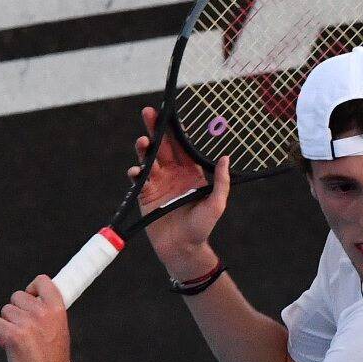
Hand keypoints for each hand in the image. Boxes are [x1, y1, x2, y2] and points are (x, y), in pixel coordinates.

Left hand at [0, 276, 71, 361]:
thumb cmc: (54, 356)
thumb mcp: (60, 327)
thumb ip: (46, 311)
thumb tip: (28, 300)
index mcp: (57, 308)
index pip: (42, 280)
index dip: (32, 288)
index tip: (31, 298)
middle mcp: (42, 312)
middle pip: (17, 296)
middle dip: (17, 310)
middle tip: (24, 327)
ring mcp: (27, 323)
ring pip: (6, 311)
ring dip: (9, 323)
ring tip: (20, 339)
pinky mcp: (13, 335)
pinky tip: (10, 344)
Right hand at [134, 104, 230, 279]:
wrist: (183, 248)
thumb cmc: (202, 227)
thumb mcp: (217, 204)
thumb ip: (221, 182)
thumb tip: (226, 157)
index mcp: (190, 171)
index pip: (182, 145)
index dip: (175, 130)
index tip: (169, 114)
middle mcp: (172, 173)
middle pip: (162, 146)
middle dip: (155, 129)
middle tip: (148, 112)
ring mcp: (157, 183)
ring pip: (148, 159)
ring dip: (144, 148)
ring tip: (142, 141)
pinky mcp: (144, 195)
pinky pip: (138, 179)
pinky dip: (136, 173)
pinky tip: (137, 171)